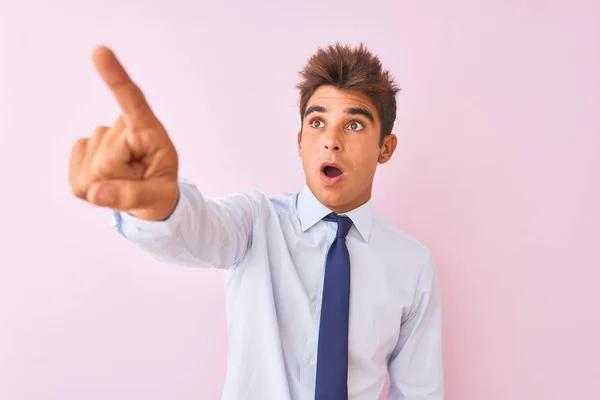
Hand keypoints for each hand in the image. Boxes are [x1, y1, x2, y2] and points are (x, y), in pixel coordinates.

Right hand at [69, 46, 178, 220]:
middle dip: (119, 180)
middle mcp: (122, 128)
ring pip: (92, 170)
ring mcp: (97, 139)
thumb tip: (96, 194)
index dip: (115, 77)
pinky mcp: (79, 152)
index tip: (100, 51)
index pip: (132, 101)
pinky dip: (92, 189)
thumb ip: (133, 196)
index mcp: (149, 131)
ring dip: (107, 185)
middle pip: (107, 160)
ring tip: (126, 182)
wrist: (147, 198)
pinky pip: (79, 177)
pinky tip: (107, 184)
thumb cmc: (160, 189)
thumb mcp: (160, 197)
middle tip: (136, 181)